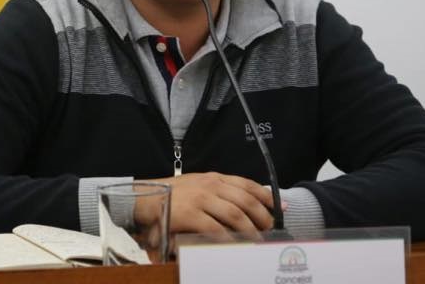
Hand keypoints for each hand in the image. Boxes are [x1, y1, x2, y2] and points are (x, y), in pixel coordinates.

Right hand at [135, 172, 276, 235]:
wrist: (144, 197)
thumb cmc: (172, 194)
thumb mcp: (197, 185)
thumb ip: (219, 191)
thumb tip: (243, 203)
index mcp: (214, 178)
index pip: (247, 184)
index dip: (267, 196)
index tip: (281, 207)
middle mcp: (210, 185)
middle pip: (245, 201)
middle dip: (262, 217)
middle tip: (270, 230)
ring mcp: (200, 199)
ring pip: (235, 215)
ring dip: (250, 230)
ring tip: (257, 241)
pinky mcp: (190, 214)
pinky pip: (215, 229)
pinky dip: (228, 239)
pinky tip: (235, 246)